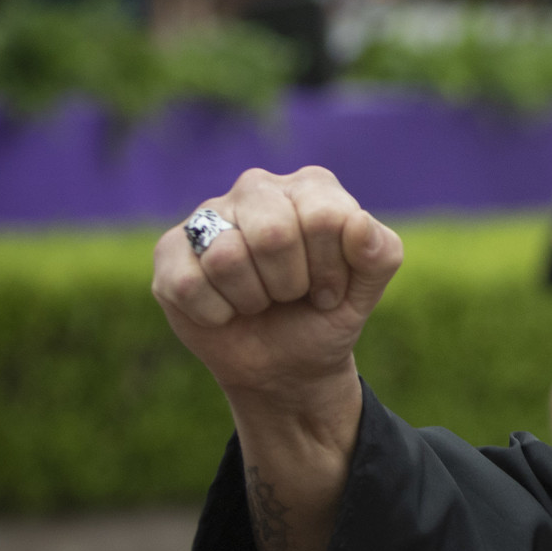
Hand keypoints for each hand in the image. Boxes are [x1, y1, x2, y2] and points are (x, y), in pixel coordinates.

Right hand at [152, 166, 402, 414]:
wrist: (284, 364)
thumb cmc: (325, 315)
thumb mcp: (366, 292)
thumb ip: (379, 254)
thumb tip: (358, 222)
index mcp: (313, 186)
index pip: (324, 218)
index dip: (330, 269)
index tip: (330, 289)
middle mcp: (259, 188)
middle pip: (273, 234)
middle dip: (290, 283)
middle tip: (293, 295)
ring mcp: (209, 214)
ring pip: (226, 258)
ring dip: (252, 299)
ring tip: (261, 300)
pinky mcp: (171, 250)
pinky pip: (188, 284)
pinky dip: (216, 314)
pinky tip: (226, 311)